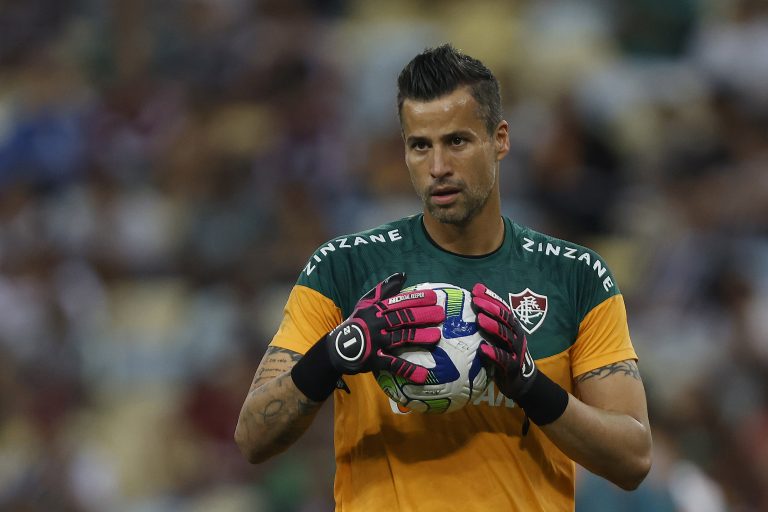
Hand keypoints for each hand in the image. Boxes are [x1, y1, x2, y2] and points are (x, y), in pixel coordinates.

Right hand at [325, 273, 443, 383]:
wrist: (337, 349)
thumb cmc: (357, 323)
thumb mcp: (366, 304)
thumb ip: (384, 290)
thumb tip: (402, 275)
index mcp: (376, 310)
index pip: (398, 302)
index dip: (416, 298)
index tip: (433, 297)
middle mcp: (376, 324)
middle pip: (402, 318)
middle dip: (422, 315)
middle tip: (440, 314)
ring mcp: (376, 342)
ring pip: (400, 337)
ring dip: (419, 337)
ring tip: (436, 336)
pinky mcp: (375, 360)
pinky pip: (394, 365)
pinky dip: (409, 370)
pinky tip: (424, 375)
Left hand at [471, 283, 536, 399]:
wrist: (521, 382)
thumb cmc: (504, 356)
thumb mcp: (498, 339)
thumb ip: (488, 324)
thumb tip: (469, 306)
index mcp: (512, 327)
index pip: (502, 308)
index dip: (490, 298)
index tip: (476, 289)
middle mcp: (516, 336)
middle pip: (506, 319)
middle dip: (491, 308)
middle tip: (476, 301)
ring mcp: (516, 351)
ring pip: (506, 336)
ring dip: (493, 327)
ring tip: (479, 319)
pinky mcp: (513, 367)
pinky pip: (504, 359)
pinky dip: (494, 353)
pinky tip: (482, 349)